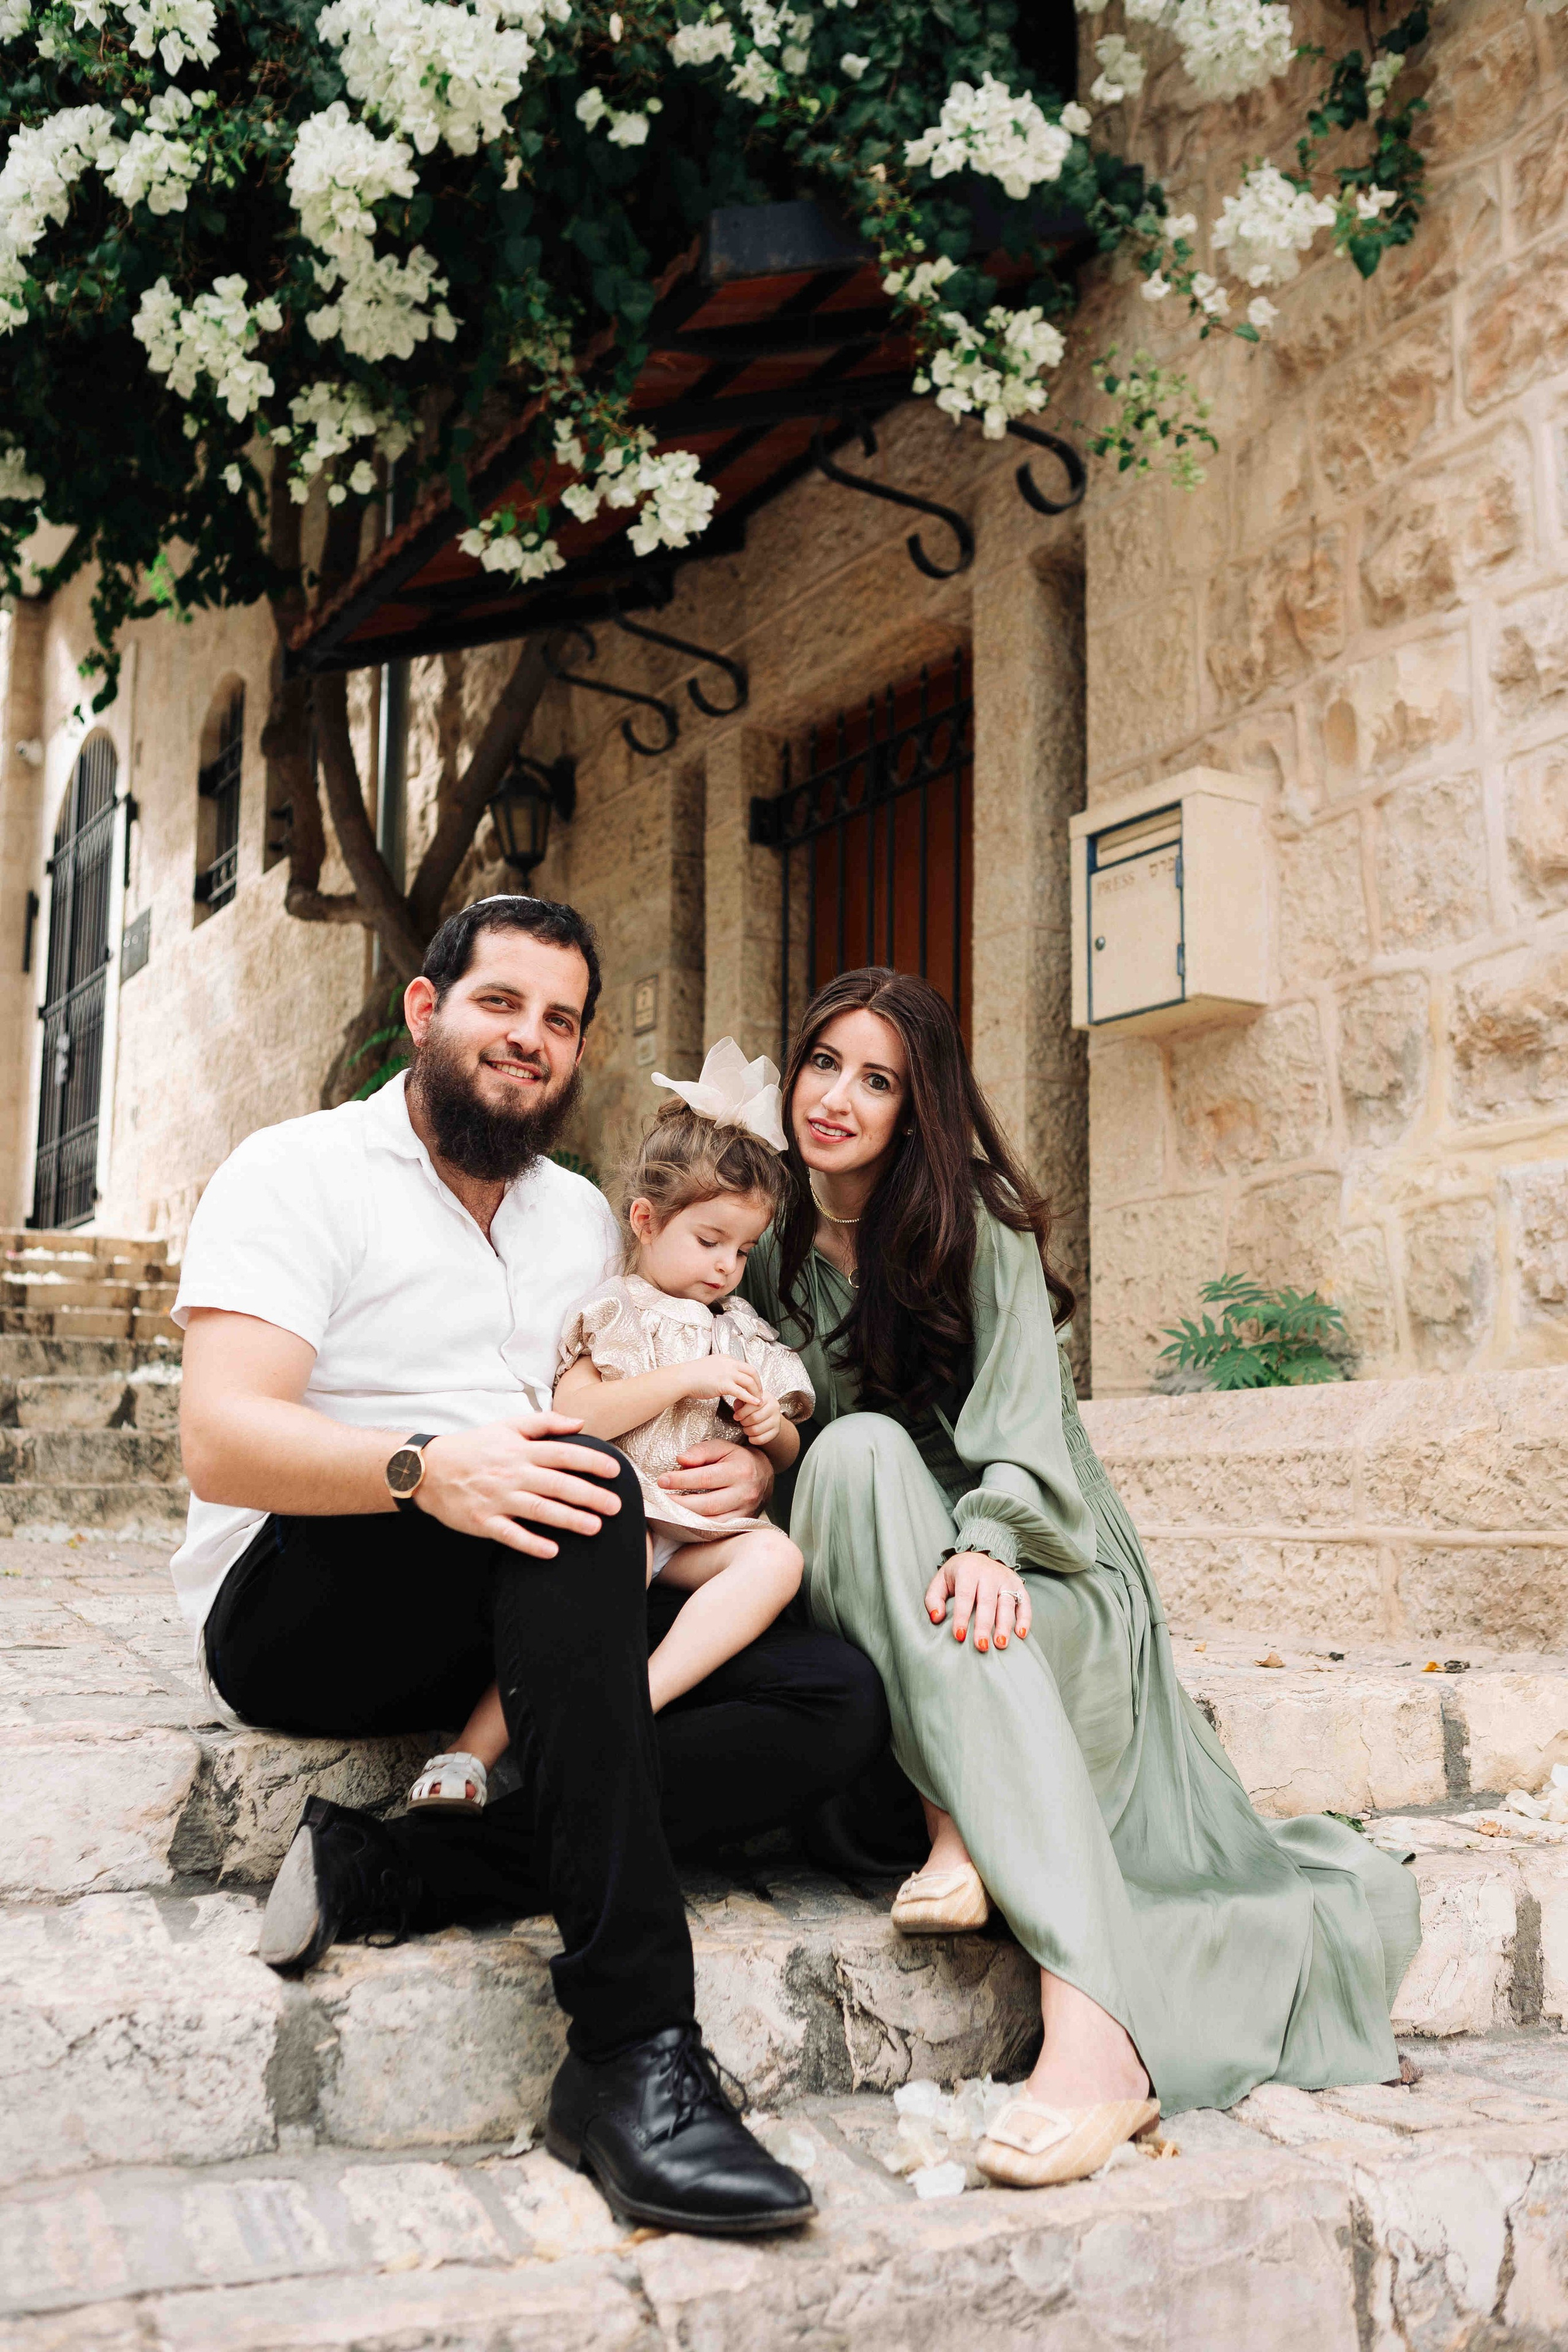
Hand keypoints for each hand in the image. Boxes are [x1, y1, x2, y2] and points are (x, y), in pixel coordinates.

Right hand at [417, 1409, 622, 1557]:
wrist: (429, 1469)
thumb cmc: (474, 1447)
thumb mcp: (507, 1425)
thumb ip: (545, 1423)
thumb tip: (581, 1423)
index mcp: (521, 1450)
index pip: (563, 1454)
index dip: (591, 1461)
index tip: (615, 1470)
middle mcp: (513, 1474)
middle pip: (557, 1484)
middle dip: (589, 1495)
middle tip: (616, 1506)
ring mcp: (497, 1499)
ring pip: (538, 1510)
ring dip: (568, 1519)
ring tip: (595, 1527)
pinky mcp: (483, 1521)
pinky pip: (510, 1534)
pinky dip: (530, 1542)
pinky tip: (552, 1551)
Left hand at [657, 1437, 771, 1518]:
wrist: (763, 1476)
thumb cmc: (738, 1459)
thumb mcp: (723, 1447)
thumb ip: (701, 1451)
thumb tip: (680, 1459)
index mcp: (741, 1470)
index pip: (706, 1477)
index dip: (681, 1480)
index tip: (662, 1481)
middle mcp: (746, 1493)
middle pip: (708, 1504)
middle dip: (680, 1503)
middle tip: (661, 1498)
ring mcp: (745, 1512)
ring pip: (712, 1521)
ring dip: (686, 1518)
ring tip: (668, 1510)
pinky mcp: (741, 1524)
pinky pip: (716, 1530)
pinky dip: (698, 1527)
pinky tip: (683, 1520)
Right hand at [681, 1358, 764, 1408]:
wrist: (683, 1378)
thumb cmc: (692, 1375)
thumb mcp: (710, 1366)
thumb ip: (720, 1370)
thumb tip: (725, 1378)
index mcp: (726, 1359)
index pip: (745, 1366)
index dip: (753, 1377)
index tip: (754, 1386)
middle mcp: (729, 1364)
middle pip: (752, 1372)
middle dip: (758, 1383)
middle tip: (759, 1393)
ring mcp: (727, 1373)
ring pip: (749, 1381)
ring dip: (756, 1392)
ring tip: (758, 1400)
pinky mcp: (724, 1384)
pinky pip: (742, 1392)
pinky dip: (751, 1398)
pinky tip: (755, 1403)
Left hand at [731, 1392, 782, 1447]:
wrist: (768, 1413)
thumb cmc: (755, 1406)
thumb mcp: (748, 1400)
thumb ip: (741, 1401)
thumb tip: (738, 1407)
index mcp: (766, 1397)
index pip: (753, 1405)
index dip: (742, 1412)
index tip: (736, 1416)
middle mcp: (774, 1407)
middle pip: (754, 1418)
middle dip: (744, 1422)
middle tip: (742, 1422)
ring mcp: (776, 1420)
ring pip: (756, 1430)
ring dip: (747, 1431)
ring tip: (746, 1427)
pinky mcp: (776, 1431)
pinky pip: (761, 1439)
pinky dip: (752, 1439)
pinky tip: (751, 1435)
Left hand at [923, 1552, 1030, 1654]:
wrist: (981, 1553)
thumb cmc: (959, 1574)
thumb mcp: (941, 1580)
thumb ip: (933, 1599)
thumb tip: (937, 1618)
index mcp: (968, 1571)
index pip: (965, 1595)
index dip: (961, 1616)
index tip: (959, 1636)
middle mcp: (989, 1574)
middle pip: (987, 1602)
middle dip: (984, 1626)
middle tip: (981, 1646)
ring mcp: (1006, 1579)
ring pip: (1007, 1604)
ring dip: (1005, 1625)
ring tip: (1000, 1644)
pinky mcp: (1018, 1585)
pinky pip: (1024, 1602)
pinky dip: (1025, 1618)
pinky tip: (1021, 1634)